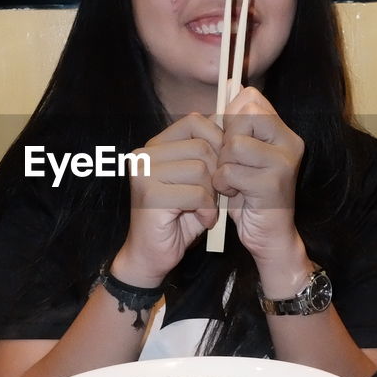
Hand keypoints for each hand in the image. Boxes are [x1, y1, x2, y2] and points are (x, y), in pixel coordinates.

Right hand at [112, 113, 222, 286]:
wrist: (152, 255)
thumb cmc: (179, 218)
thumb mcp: (196, 180)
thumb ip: (207, 155)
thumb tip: (231, 130)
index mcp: (155, 146)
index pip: (195, 121)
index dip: (217, 142)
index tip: (221, 169)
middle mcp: (145, 155)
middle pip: (202, 147)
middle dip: (216, 173)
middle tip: (214, 196)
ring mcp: (144, 173)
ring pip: (201, 169)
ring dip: (212, 194)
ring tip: (205, 210)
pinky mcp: (150, 195)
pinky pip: (197, 193)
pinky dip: (207, 210)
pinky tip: (202, 221)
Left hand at [212, 87, 305, 267]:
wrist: (268, 236)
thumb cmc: (249, 195)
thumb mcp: (243, 154)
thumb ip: (238, 124)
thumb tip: (230, 85)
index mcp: (283, 132)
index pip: (251, 99)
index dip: (230, 117)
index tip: (230, 142)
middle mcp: (290, 142)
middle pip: (244, 115)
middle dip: (226, 140)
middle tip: (230, 163)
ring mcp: (284, 162)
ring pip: (234, 144)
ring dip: (223, 165)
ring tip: (231, 181)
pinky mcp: (273, 184)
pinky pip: (230, 171)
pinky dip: (223, 184)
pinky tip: (233, 194)